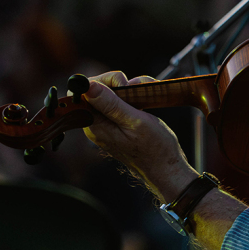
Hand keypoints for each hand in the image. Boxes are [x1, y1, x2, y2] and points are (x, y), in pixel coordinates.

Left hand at [84, 71, 197, 202]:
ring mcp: (107, 123)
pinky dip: (132, 95)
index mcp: (96, 126)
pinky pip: (119, 101)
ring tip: (144, 92)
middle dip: (117, 82)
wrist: (165, 167)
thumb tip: (88, 87)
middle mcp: (97, 124)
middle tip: (134, 87)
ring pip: (110, 93)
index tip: (121, 83)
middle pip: (96, 90)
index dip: (101, 82)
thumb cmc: (154, 148)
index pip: (84, 94)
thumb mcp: (134, 122)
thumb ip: (111, 104)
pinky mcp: (118, 122)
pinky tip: (144, 98)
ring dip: (128, 87)